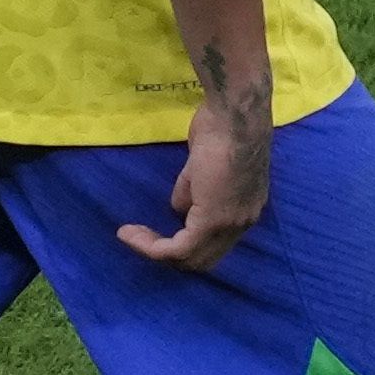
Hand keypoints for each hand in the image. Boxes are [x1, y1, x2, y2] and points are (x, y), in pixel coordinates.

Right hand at [117, 92, 273, 270]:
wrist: (234, 114)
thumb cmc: (221, 127)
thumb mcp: (201, 167)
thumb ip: (192, 192)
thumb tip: (179, 210)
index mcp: (245, 210)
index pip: (213, 244)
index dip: (181, 241)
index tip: (153, 229)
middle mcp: (243, 223)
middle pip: (202, 259)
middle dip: (167, 253)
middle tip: (139, 236)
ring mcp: (230, 224)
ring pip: (190, 258)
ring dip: (155, 251)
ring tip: (130, 235)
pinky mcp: (213, 220)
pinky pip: (178, 248)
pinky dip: (152, 247)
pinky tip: (131, 234)